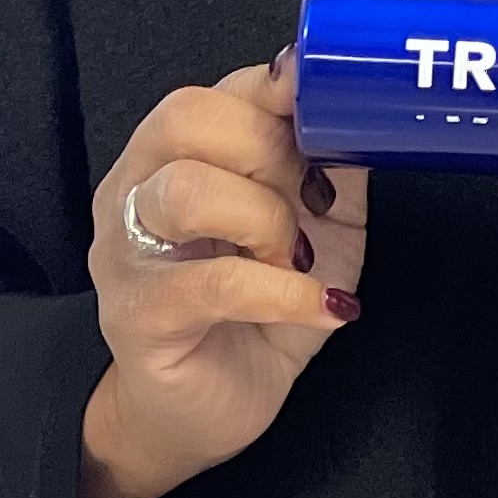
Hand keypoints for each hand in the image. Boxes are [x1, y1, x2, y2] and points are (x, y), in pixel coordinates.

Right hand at [79, 52, 367, 497]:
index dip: (281, 92)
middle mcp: (136, 190)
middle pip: (187, 118)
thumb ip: (328, 161)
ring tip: (299, 257)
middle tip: (311, 201)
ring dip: (266, 219)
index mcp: (174, 155)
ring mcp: (127, 253)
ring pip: (187, 192)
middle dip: (270, 151)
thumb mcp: (313, 220)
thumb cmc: (259, 306)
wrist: (209, 408)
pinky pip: (213, 284)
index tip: (333, 114)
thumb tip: (370, 110)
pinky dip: (284, 291)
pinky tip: (322, 305)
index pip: (215, 90)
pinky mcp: (138, 317)